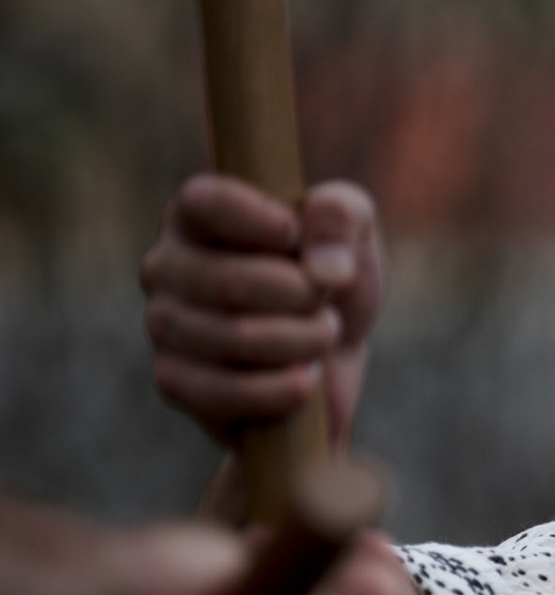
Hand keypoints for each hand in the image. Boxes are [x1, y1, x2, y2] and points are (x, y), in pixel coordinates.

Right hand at [141, 175, 384, 448]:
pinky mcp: (174, 380)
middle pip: (230, 282)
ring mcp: (162, 323)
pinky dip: (281, 390)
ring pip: (234, 338)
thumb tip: (327, 264)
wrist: (330, 356)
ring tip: (323, 336)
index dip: (260, 221)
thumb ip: (342, 216)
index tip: (297, 235)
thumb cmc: (330, 282)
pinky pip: (223, 392)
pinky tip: (306, 379)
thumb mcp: (352, 234)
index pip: (206, 202)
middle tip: (325, 302)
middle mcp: (166, 265)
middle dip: (301, 297)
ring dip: (302, 341)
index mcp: (197, 214)